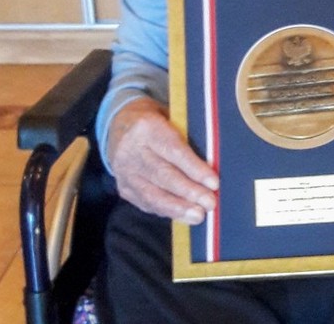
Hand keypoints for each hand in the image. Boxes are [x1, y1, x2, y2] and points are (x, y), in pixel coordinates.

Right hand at [107, 97, 218, 223]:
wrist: (120, 125)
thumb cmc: (157, 122)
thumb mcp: (170, 117)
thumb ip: (187, 136)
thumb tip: (214, 163)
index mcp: (146, 126)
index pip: (173, 150)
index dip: (194, 168)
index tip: (214, 182)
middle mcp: (131, 149)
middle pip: (163, 174)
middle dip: (189, 191)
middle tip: (210, 203)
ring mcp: (124, 171)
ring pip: (152, 194)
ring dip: (178, 207)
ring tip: (198, 215)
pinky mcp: (123, 188)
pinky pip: (146, 203)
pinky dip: (167, 211)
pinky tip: (183, 215)